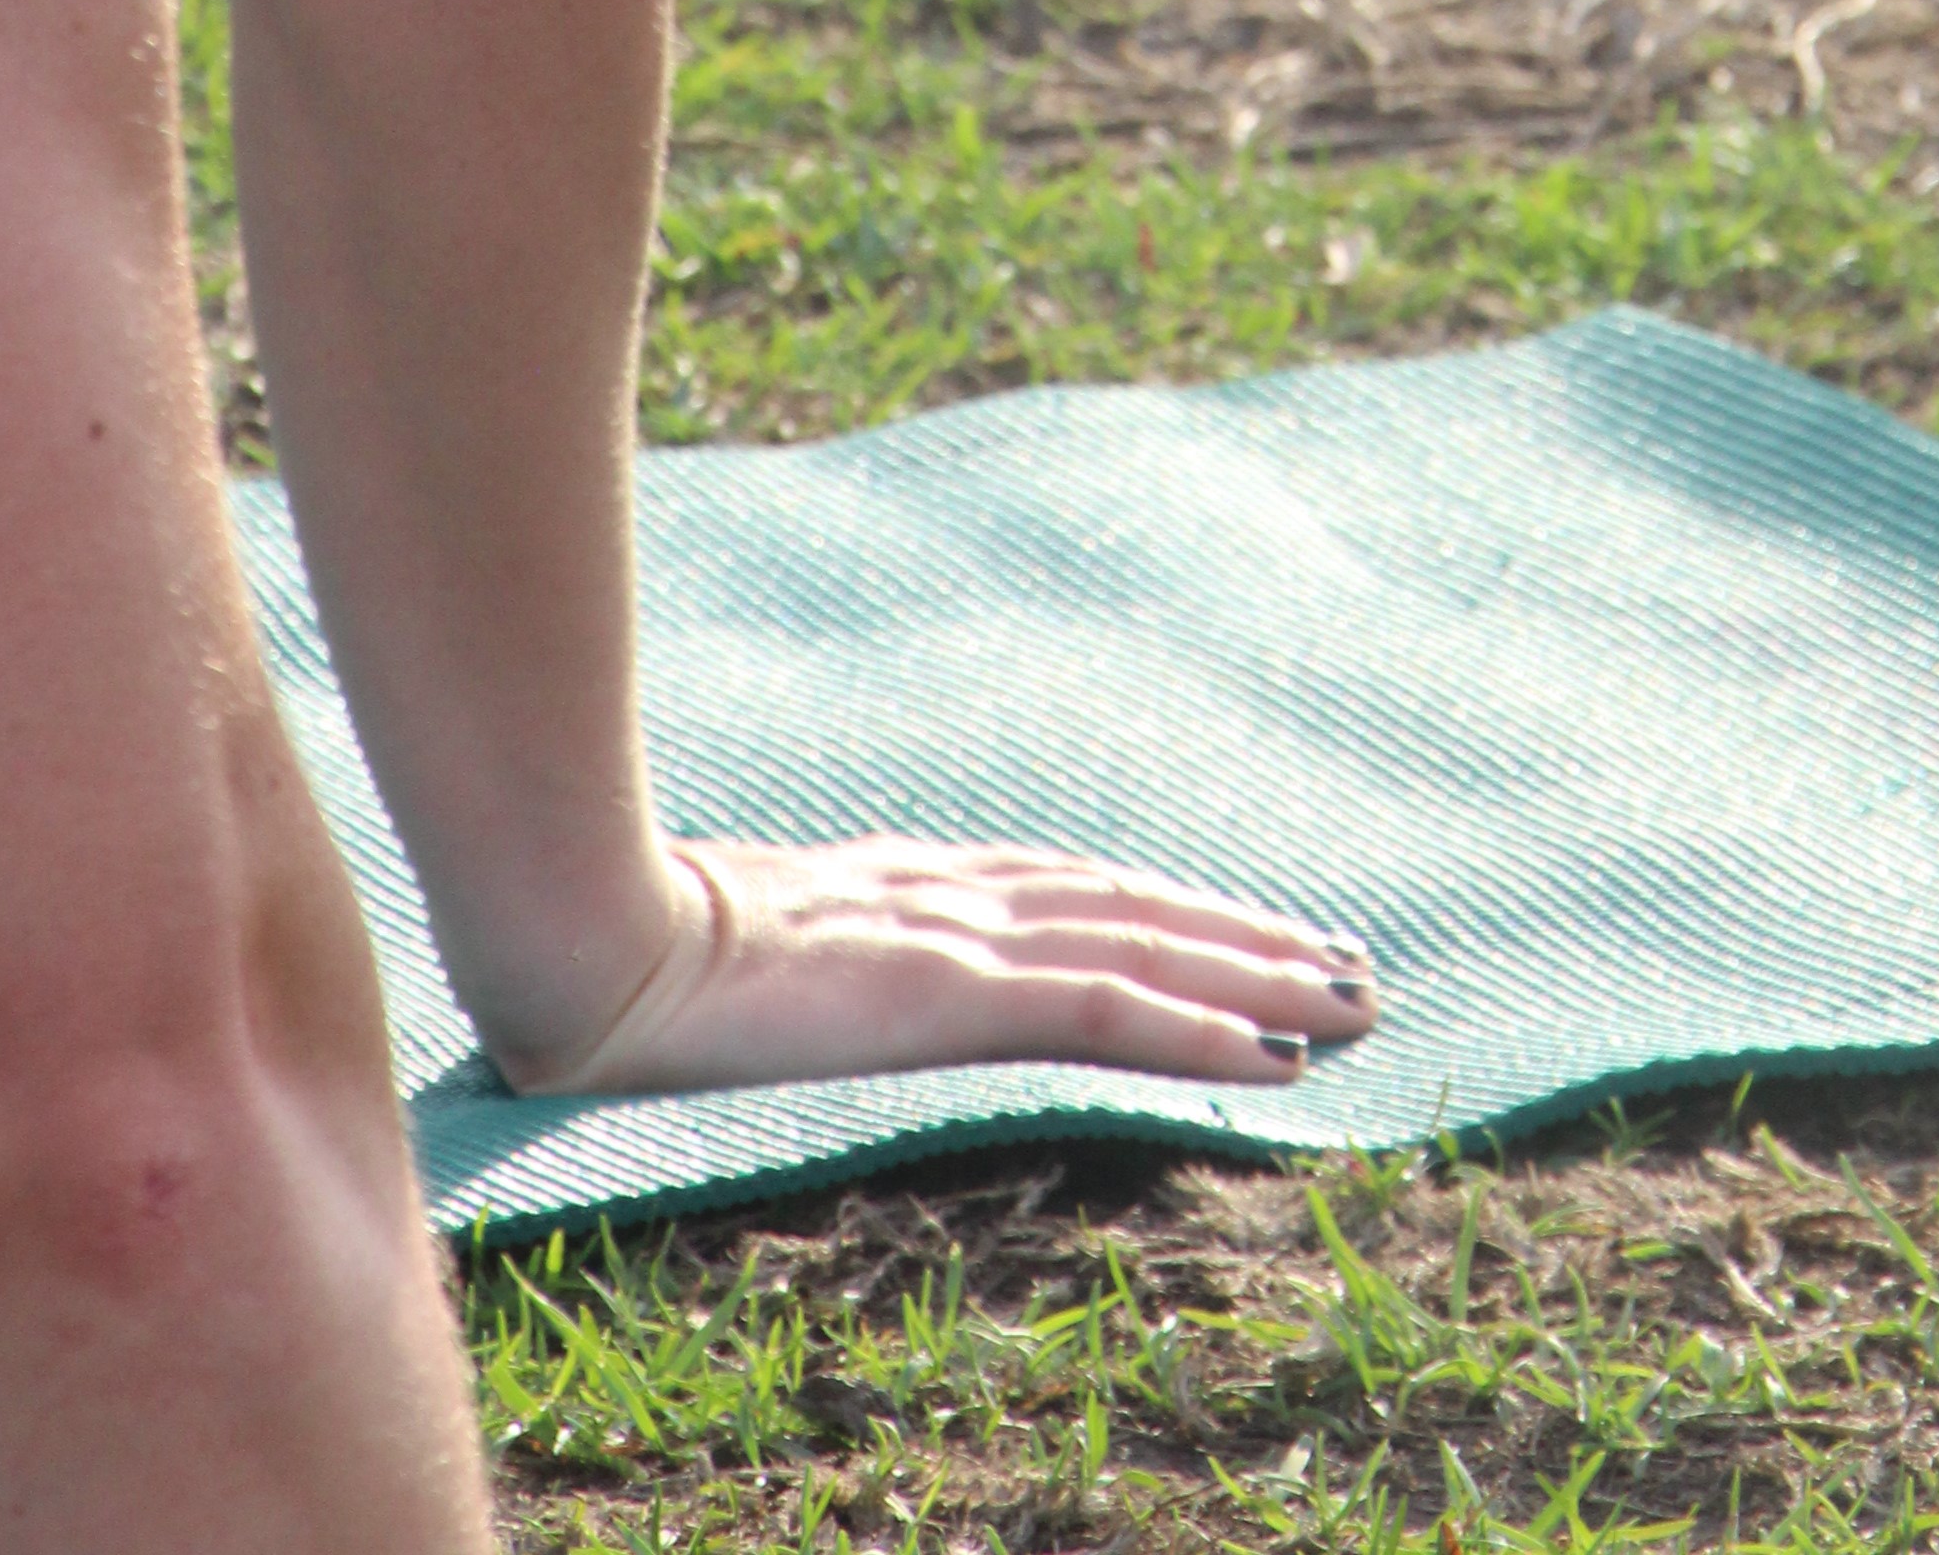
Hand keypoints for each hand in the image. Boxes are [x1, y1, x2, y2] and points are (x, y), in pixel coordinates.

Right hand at [516, 834, 1380, 1097]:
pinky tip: (1272, 1052)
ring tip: (1350, 1001)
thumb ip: (796, 947)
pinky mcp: (952, 990)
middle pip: (1135, 912)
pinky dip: (1200, 1026)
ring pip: (1148, 953)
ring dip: (1259, 978)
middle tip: (1348, 965)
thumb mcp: (738, 946)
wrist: (587, 936)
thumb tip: (802, 968)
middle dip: (1246, 939)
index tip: (1244, 935)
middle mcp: (957, 896)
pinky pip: (1107, 1010)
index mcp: (909, 886)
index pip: (1072, 894)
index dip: (1166, 915)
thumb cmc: (627, 945)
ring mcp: (959, 938)